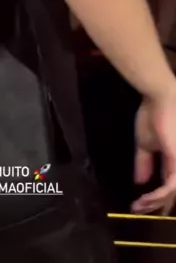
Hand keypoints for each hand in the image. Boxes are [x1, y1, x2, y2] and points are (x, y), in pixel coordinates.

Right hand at [132, 90, 175, 214]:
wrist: (159, 99)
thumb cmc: (152, 115)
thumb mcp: (145, 144)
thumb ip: (144, 162)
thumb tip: (139, 181)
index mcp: (172, 159)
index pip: (169, 184)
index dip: (157, 197)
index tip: (140, 204)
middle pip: (172, 192)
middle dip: (156, 204)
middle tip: (139, 210)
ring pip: (171, 192)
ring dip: (154, 201)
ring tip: (139, 205)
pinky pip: (170, 186)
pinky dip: (157, 195)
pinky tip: (145, 199)